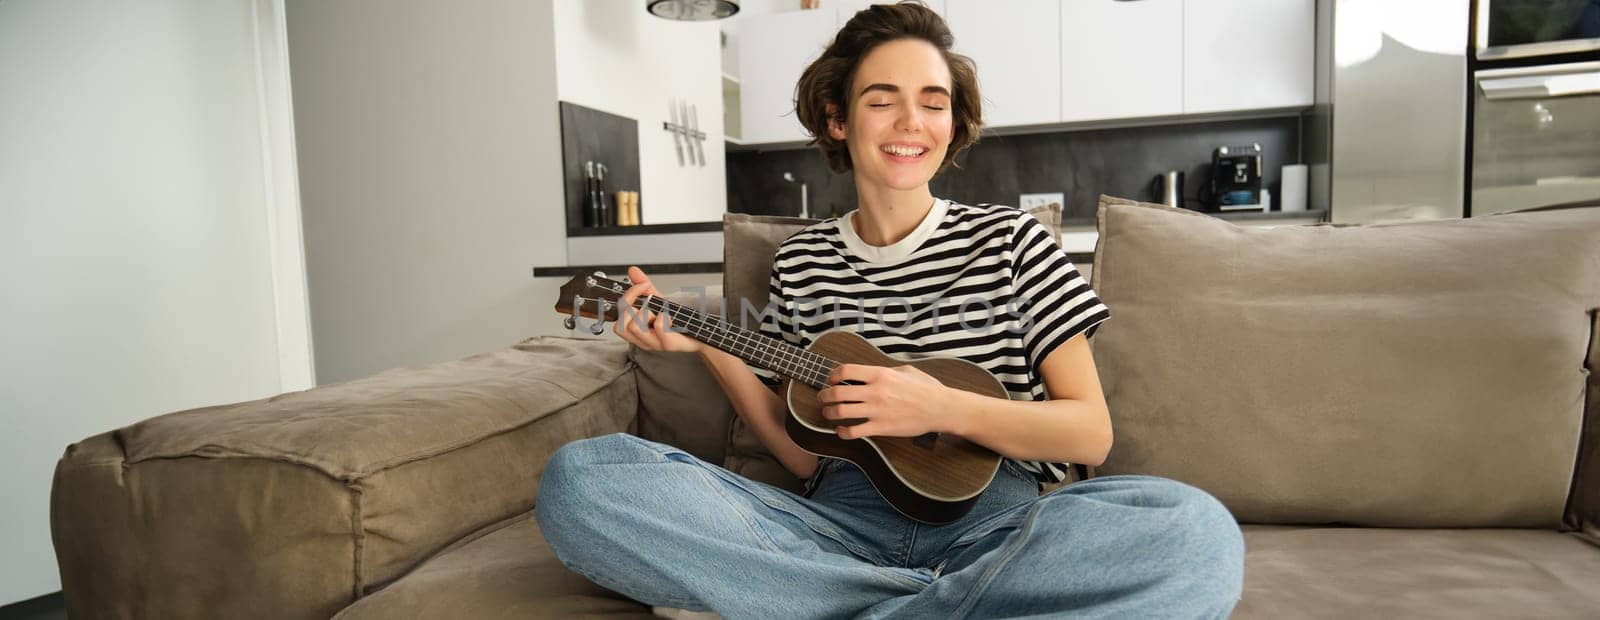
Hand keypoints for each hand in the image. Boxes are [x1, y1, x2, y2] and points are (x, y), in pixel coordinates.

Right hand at [612, 266, 702, 353]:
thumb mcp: (658, 301)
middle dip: (635, 306)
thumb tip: (633, 271)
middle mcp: (642, 339)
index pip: (618, 315)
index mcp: (636, 330)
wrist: (699, 332)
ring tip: (660, 312)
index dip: (627, 296)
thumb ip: (644, 287)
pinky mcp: (669, 344)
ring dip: (648, 313)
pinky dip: (664, 317)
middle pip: (620, 325)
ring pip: (635, 327)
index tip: (642, 285)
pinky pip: (658, 327)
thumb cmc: (677, 320)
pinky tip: (670, 317)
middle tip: (650, 301)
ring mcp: (655, 343)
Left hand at [817, 363, 952, 439]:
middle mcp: (875, 392)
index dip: (833, 375)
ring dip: (829, 413)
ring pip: (841, 412)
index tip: (831, 380)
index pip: (846, 371)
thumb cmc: (926, 388)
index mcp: (880, 374)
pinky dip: (842, 432)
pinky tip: (841, 430)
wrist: (941, 408)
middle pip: (837, 392)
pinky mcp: (881, 428)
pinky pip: (854, 431)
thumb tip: (870, 372)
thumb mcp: (905, 370)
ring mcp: (877, 411)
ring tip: (828, 413)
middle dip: (824, 396)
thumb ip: (885, 370)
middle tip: (823, 398)